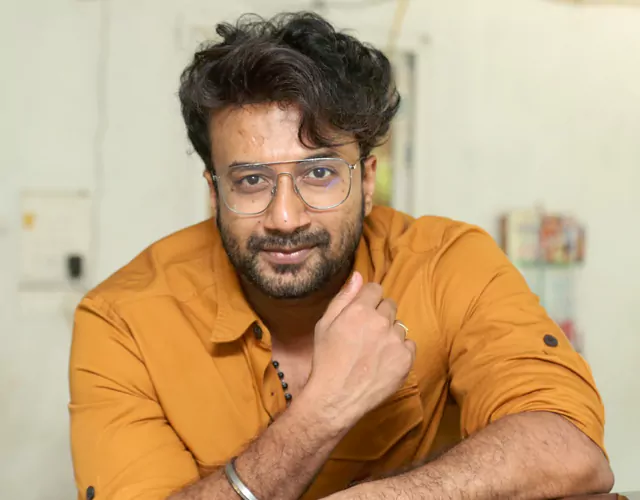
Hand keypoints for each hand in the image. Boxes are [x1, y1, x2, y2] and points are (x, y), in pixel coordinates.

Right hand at [303, 271, 415, 429]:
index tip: (362, 313)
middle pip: (389, 305)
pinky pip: (409, 345)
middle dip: (379, 315)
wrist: (336, 398)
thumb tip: (358, 275)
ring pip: (399, 326)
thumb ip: (343, 298)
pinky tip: (384, 362)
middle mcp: (381, 321)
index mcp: (360, 310)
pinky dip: (399, 351)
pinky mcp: (406, 359)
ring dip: (389, 334)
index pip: (375, 288)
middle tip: (366, 334)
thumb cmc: (326, 360)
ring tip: (373, 351)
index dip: (368, 299)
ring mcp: (396, 341)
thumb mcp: (325, 325)